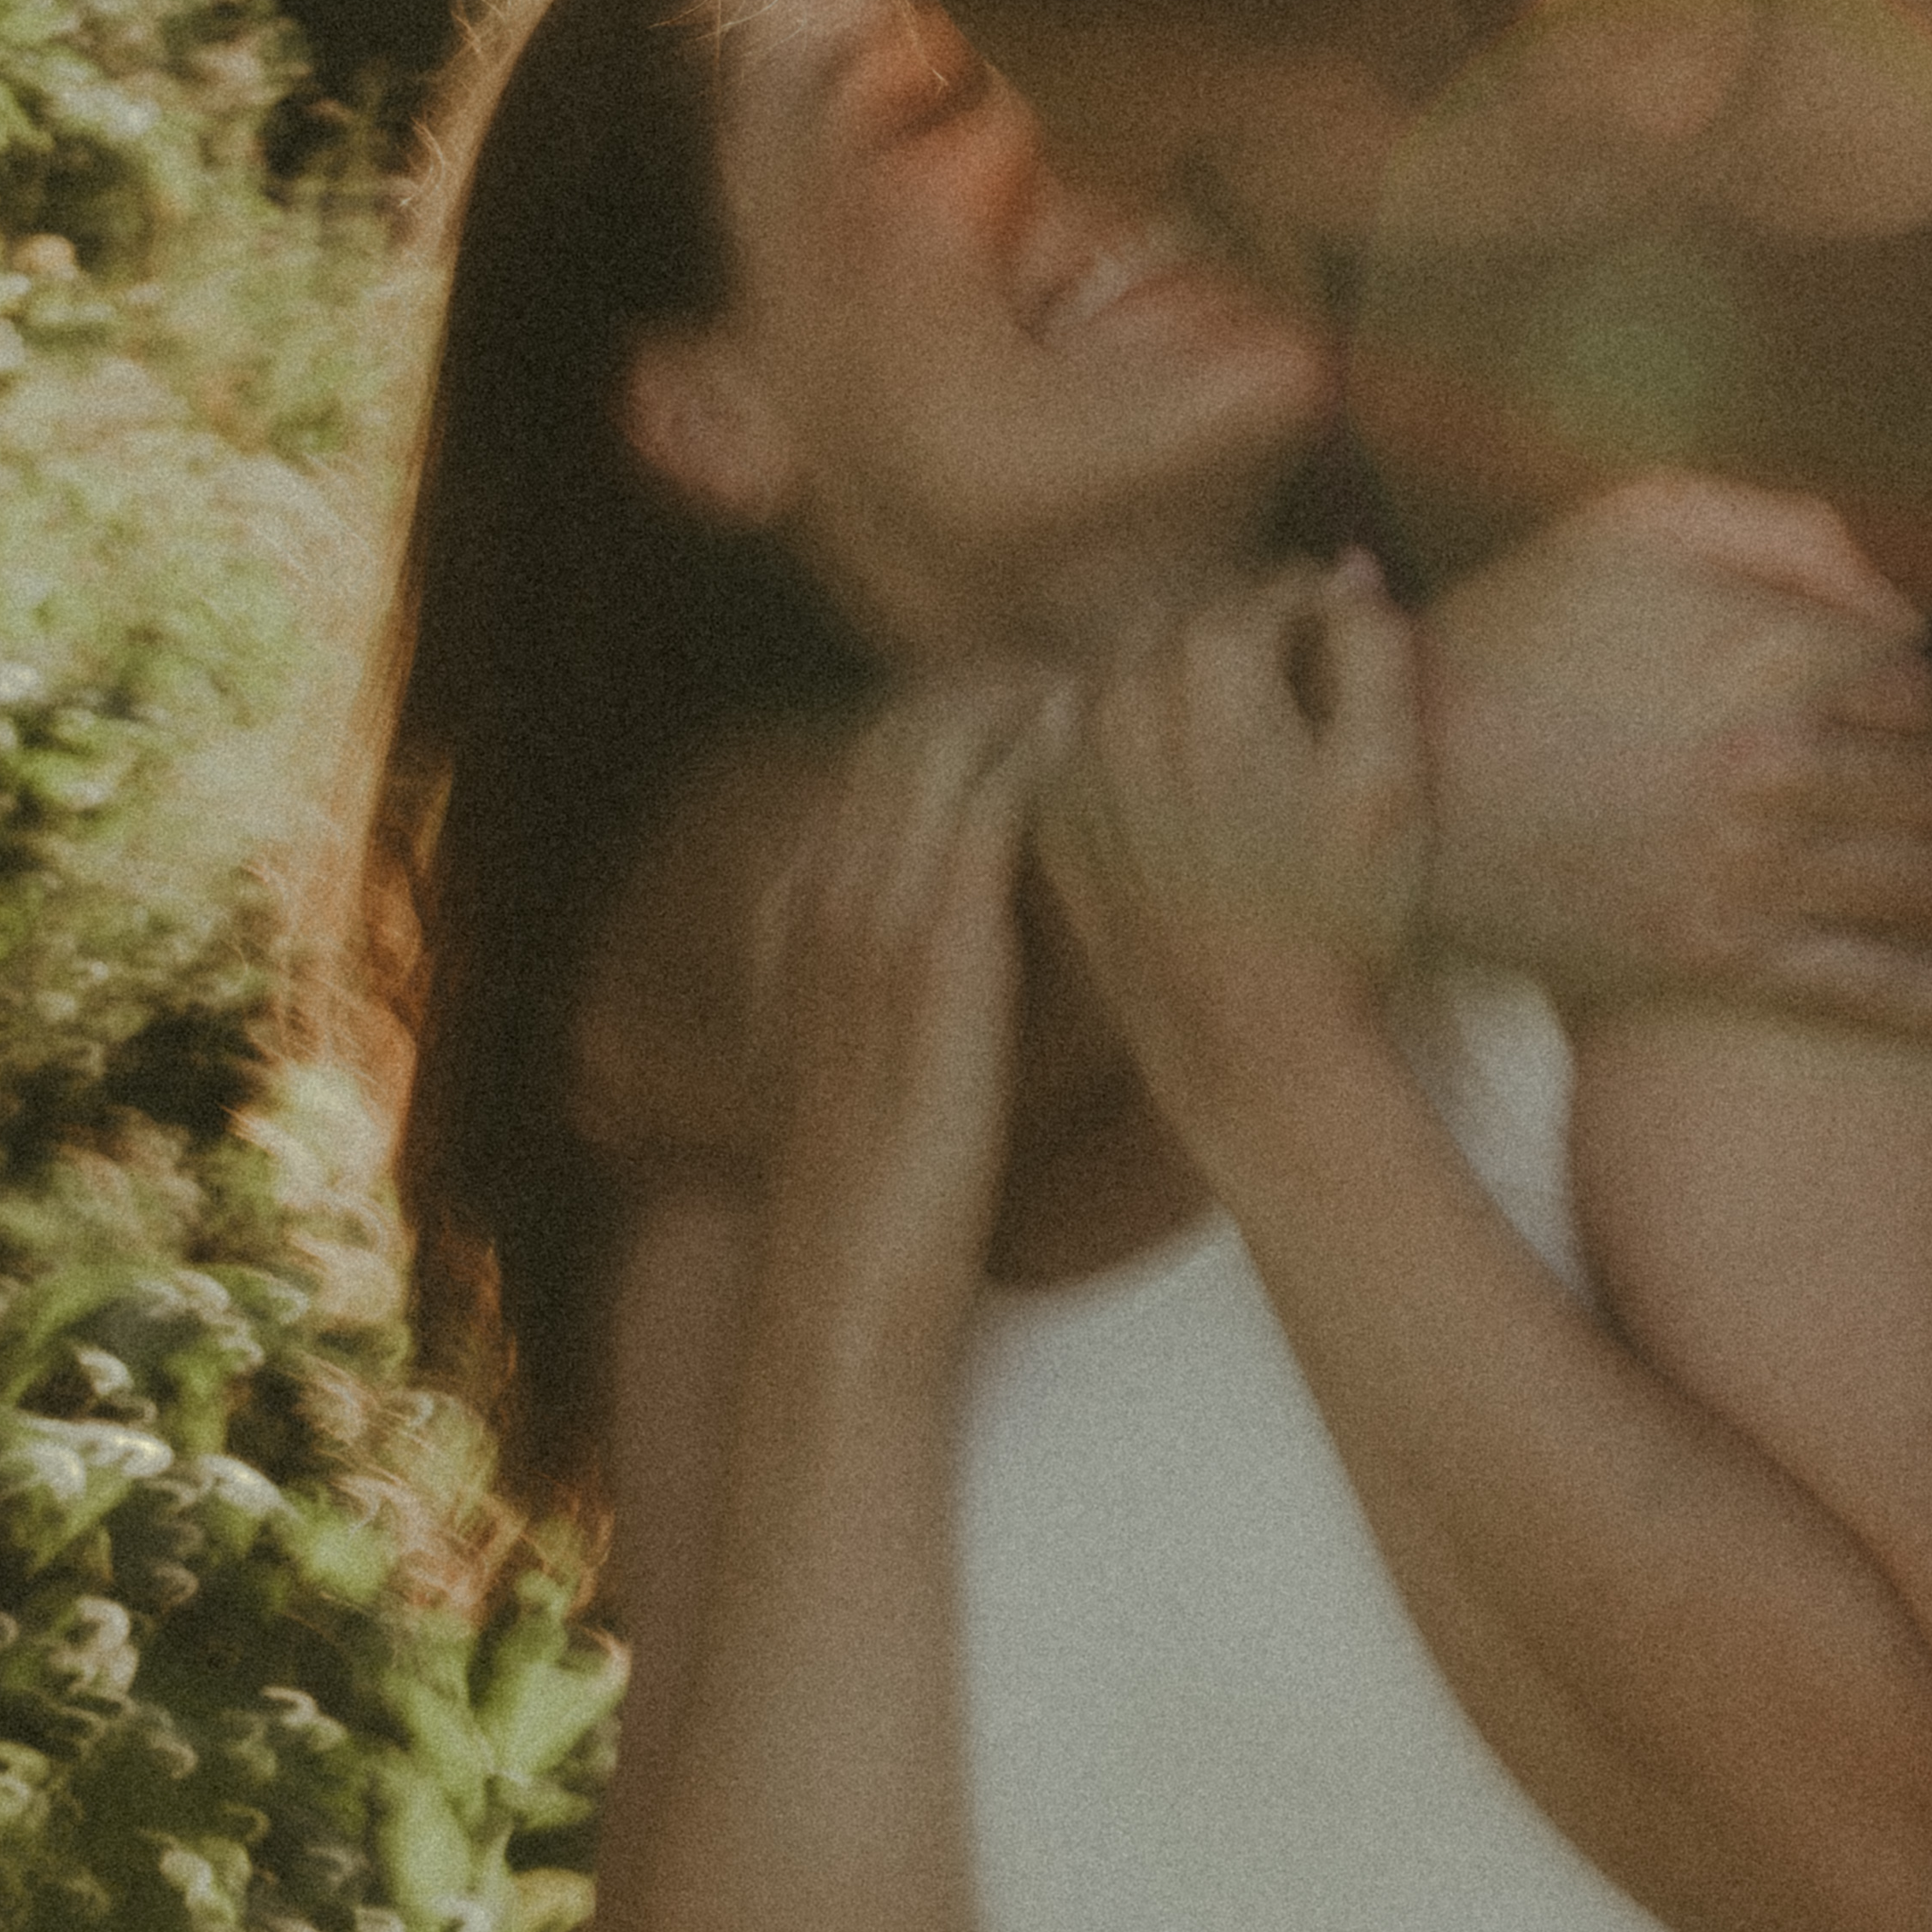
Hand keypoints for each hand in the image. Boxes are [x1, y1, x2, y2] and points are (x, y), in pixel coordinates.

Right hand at [740, 671, 1052, 1346]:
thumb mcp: (876, 1056)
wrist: (850, 1273)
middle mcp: (832, 887)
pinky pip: (985, 802)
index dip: (964, 712)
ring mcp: (872, 908)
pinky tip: (1106, 740)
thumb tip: (979, 938)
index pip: (882, 756)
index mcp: (812, 905)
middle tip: (1101, 659)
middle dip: (1000, 678)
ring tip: (1120, 676)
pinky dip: (1040, 755)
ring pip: (945, 736)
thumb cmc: (886, 1185)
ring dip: (1029, 695)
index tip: (1044, 692)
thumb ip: (909, 981)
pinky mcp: (931, 945)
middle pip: (911, 720)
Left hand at [1036, 564, 1425, 1143]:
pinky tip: (1176, 795)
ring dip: (1181, 691)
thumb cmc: (1342, 916)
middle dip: (1245, 645)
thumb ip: (1374, 650)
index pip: (1268, 593)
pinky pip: (1084, 749)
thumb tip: (1348, 570)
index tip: (1344, 644)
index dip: (1317, 614)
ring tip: (1240, 746)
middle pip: (1191, 627)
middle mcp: (1124, 700)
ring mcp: (1076, 764)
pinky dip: (1126, 748)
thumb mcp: (1391, 777)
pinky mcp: (1054, 825)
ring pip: (1131, 681)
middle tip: (1298, 695)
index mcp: (1209, 670)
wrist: (1252, 1046)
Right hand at [1417, 478, 1931, 1033]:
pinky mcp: (1717, 954)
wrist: (1399, 779)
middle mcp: (1782, 756)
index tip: (1920, 730)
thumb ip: (1780, 531)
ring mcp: (1754, 864)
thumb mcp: (1632, 524)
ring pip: (1922, 885)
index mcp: (1773, 647)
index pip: (1917, 686)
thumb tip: (1899, 610)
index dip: (1929, 709)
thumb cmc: (1511, 635)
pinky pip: (1868, 985)